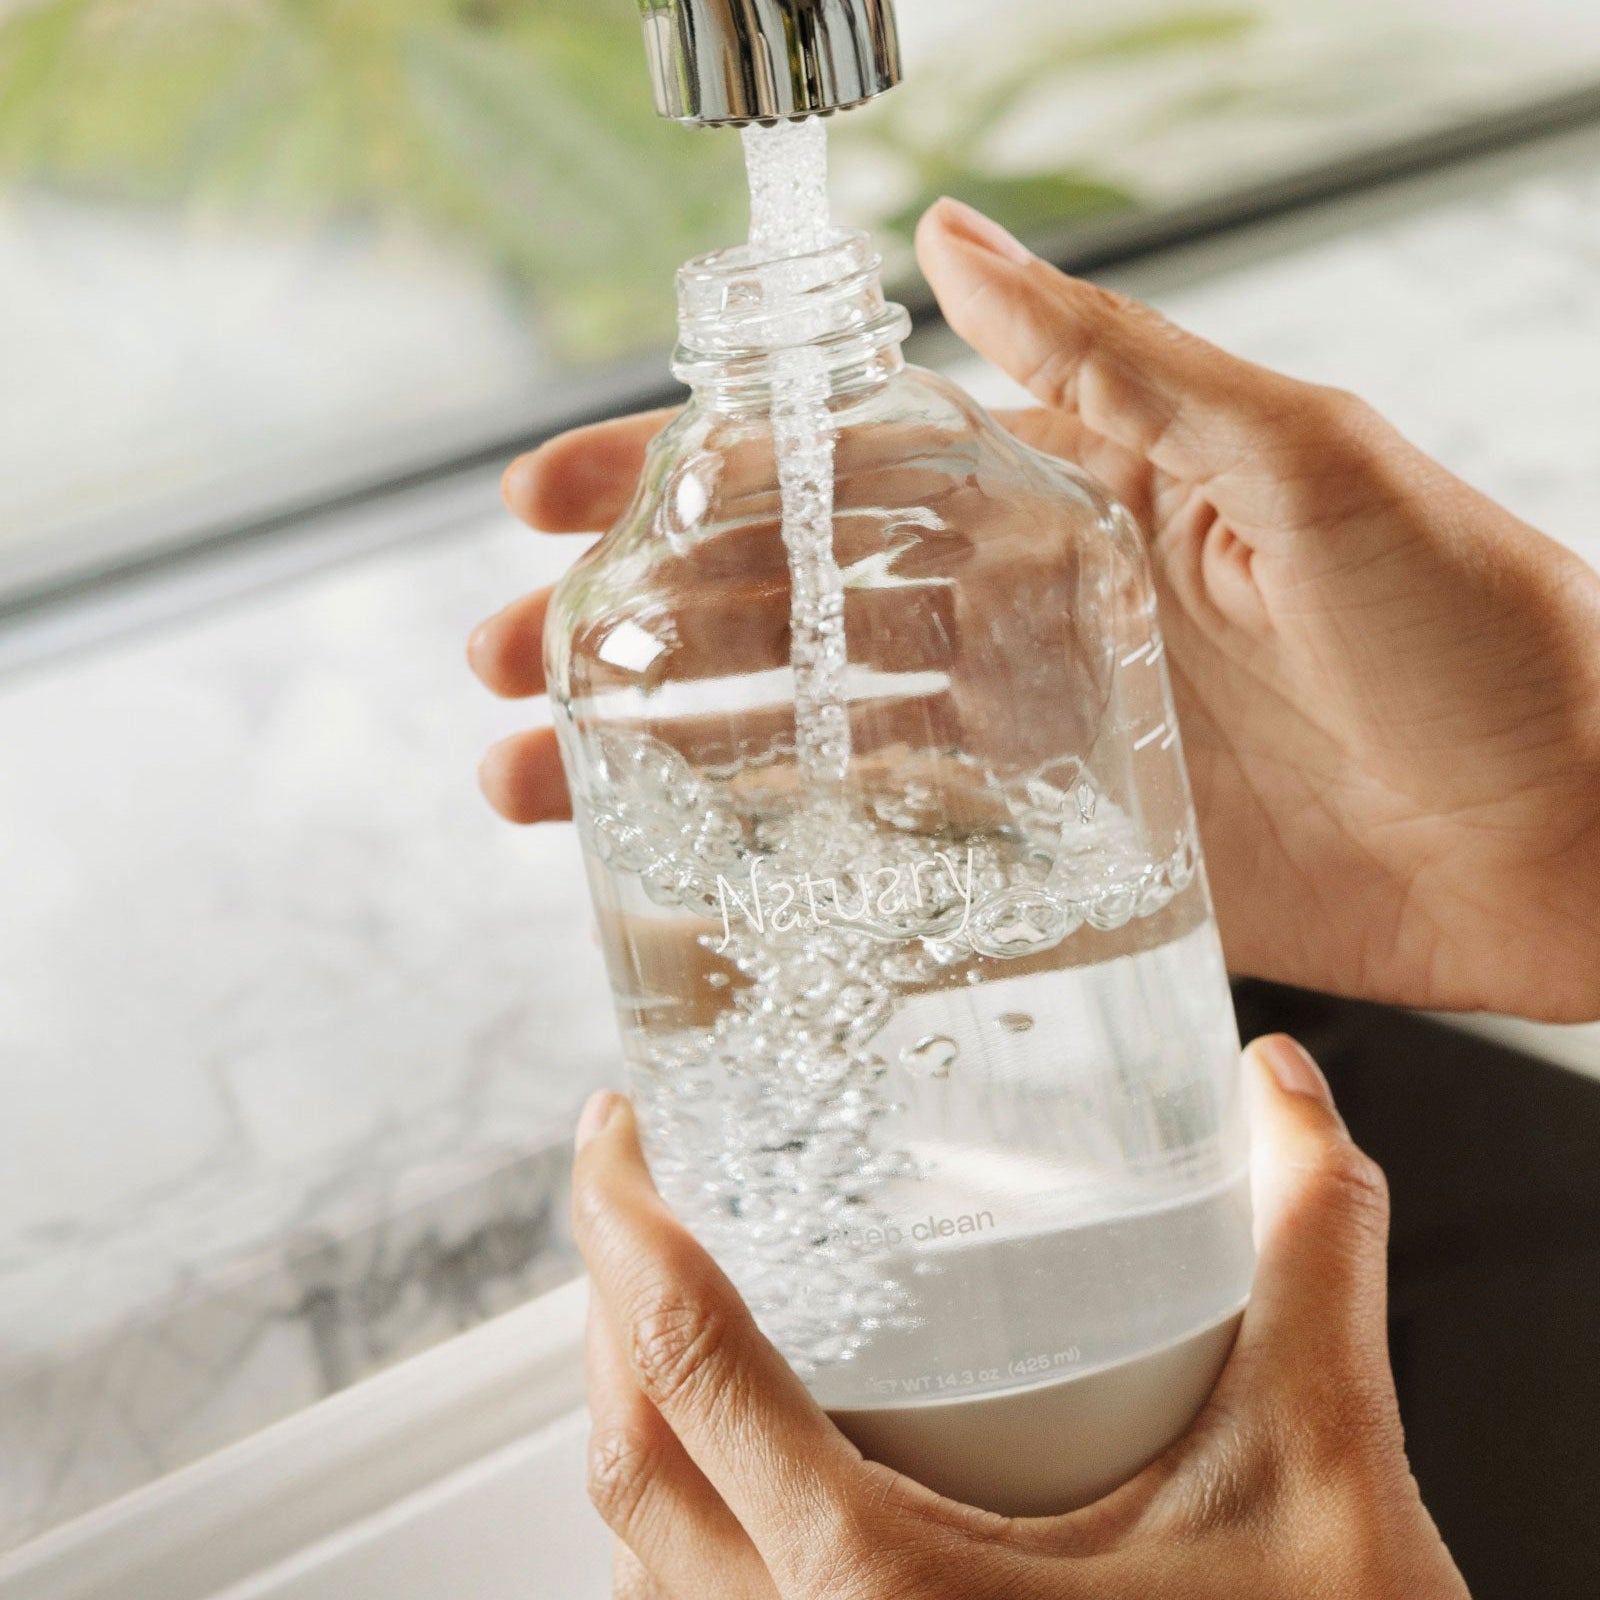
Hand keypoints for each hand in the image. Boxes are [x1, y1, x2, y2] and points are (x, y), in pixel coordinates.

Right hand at [469, 198, 1599, 1020]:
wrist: (1571, 829)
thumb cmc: (1477, 628)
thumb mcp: (1301, 460)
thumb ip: (1116, 367)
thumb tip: (954, 246)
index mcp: (1063, 497)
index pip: (836, 472)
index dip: (685, 480)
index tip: (556, 502)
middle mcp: (1025, 615)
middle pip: (786, 615)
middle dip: (634, 633)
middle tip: (505, 665)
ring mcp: (1031, 745)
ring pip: (808, 740)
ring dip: (666, 754)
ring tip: (537, 784)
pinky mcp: (1059, 861)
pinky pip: (892, 854)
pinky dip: (784, 859)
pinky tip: (683, 873)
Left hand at [572, 1038, 1469, 1599]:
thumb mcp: (1321, 1475)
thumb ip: (1307, 1257)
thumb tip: (1280, 1092)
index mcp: (885, 1590)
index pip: (684, 1364)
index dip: (620, 1222)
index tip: (611, 1127)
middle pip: (630, 1456)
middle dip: (605, 1305)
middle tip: (638, 1193)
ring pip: (645, 1558)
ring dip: (635, 1418)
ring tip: (667, 1306)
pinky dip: (681, 1525)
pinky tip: (749, 1463)